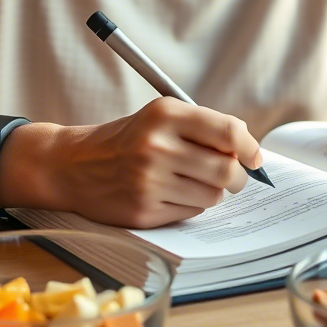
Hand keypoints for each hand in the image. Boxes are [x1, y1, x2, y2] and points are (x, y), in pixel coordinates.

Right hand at [21, 98, 261, 228]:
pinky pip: (191, 212)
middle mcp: (157, 146)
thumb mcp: (159, 118)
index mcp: (165, 115)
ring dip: (212, 192)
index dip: (250, 148)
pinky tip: (170, 194)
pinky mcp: (143, 210)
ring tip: (191, 181)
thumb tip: (248, 152)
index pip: (228, 133)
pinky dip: (190, 205)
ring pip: (213, 195)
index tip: (254, 157)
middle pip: (227, 170)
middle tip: (234, 177)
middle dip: (238, 177)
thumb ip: (203, 128)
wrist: (73, 165)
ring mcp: (149, 181)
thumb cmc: (126, 139)